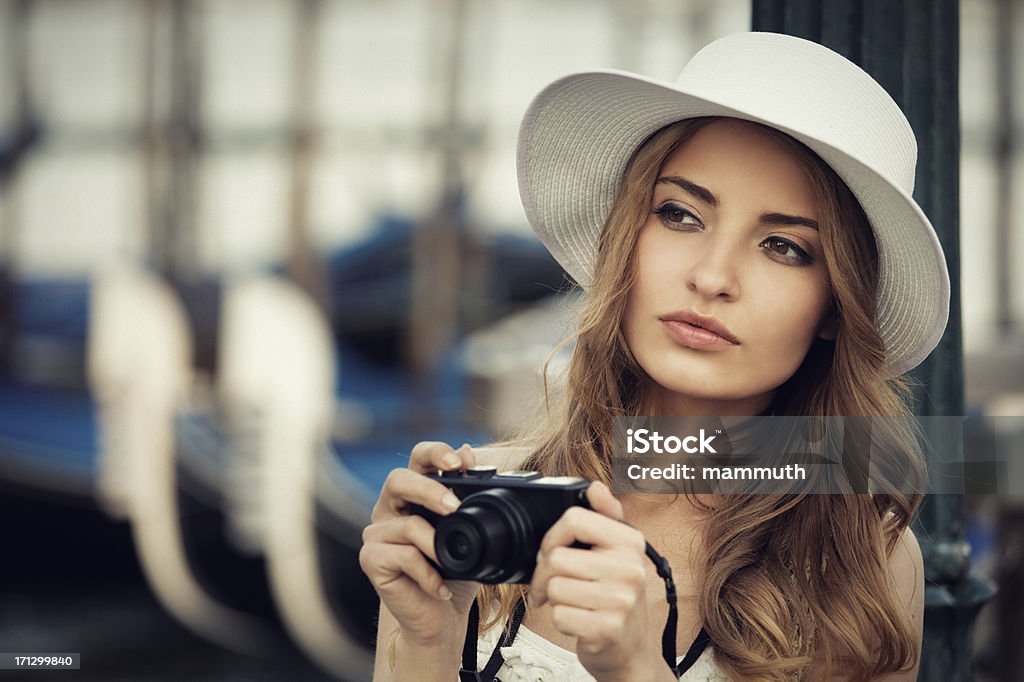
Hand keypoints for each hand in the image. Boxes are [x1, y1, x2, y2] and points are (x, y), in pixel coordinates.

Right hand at [359, 441, 480, 646]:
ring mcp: (377, 532)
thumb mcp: (469, 529)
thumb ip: (467, 491)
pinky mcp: (371, 558)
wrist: (440, 617)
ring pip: (406, 524)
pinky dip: (428, 574)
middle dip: (428, 490)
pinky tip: (440, 587)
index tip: (458, 461)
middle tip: (455, 507)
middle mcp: (391, 507)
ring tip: (452, 567)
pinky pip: (403, 556)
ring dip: (436, 546)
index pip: (418, 458)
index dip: (435, 453)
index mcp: (414, 493)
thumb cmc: (454, 571)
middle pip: (398, 479)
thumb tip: (466, 449)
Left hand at [529, 482, 668, 680]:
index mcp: (630, 541)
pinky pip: (559, 615)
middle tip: (554, 584)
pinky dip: (561, 620)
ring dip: (554, 599)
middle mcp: (630, 568)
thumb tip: (595, 486)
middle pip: (556, 558)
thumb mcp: (617, 551)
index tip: (554, 550)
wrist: (631, 649)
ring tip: (572, 601)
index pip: (574, 519)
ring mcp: (621, 599)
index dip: (553, 537)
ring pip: (554, 587)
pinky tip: (578, 619)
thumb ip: (606, 515)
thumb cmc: (618, 595)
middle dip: (546, 575)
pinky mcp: (608, 628)